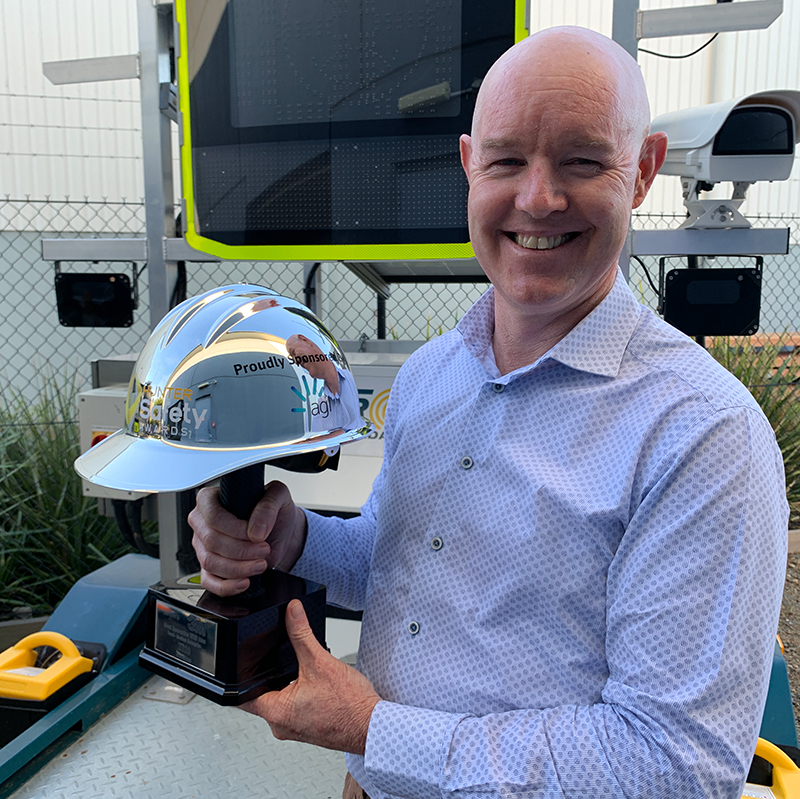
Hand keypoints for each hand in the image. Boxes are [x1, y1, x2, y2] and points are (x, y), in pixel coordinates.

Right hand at [189, 481, 307, 595]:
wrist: (281, 533)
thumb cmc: (274, 512)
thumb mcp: (278, 496)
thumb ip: (268, 506)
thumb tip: (256, 531)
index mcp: (211, 499)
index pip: (213, 516)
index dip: (235, 529)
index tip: (256, 535)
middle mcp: (202, 522)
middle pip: (212, 542)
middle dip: (241, 550)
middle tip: (264, 549)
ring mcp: (203, 546)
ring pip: (210, 563)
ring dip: (238, 568)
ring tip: (260, 564)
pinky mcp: (209, 567)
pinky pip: (209, 582)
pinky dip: (227, 586)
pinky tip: (245, 582)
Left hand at [241, 600, 379, 754]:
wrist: (373, 725)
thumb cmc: (349, 706)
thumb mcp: (320, 661)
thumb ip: (301, 634)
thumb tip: (292, 613)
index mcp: (276, 713)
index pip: (242, 695)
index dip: (240, 675)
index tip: (242, 661)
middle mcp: (282, 725)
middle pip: (262, 694)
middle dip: (270, 674)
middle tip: (281, 658)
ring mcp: (295, 729)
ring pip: (280, 700)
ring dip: (288, 683)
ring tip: (303, 670)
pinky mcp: (308, 728)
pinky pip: (295, 707)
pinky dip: (300, 692)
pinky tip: (316, 684)